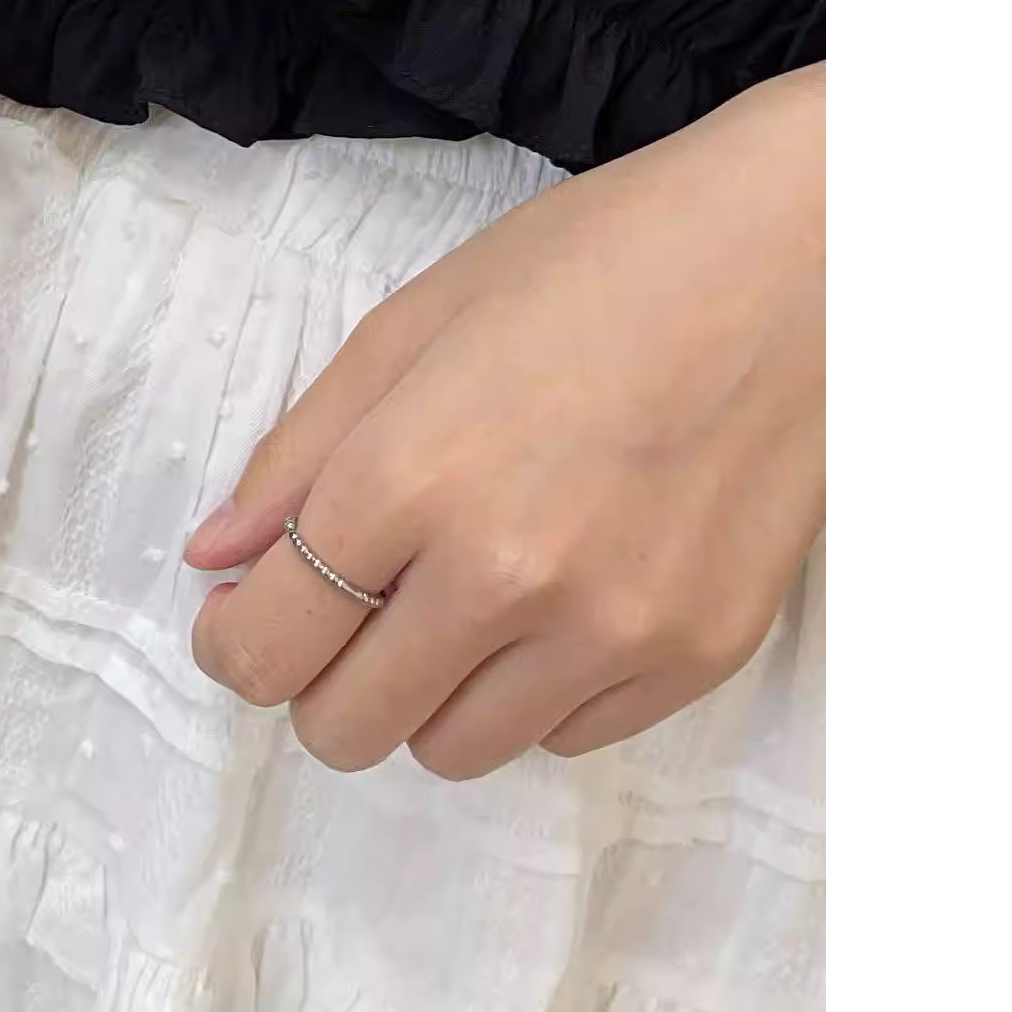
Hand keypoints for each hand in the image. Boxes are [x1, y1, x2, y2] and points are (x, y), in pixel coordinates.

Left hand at [181, 66, 823, 774]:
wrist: (796, 260)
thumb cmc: (594, 263)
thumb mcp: (410, 325)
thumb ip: (298, 454)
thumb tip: (215, 560)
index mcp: (410, 480)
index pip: (266, 647)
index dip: (233, 643)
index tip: (243, 617)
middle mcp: (506, 577)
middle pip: (348, 728)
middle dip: (319, 679)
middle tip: (345, 611)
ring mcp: (611, 630)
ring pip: (453, 751)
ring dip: (427, 693)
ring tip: (458, 593)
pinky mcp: (696, 656)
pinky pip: (564, 737)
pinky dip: (533, 691)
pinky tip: (555, 594)